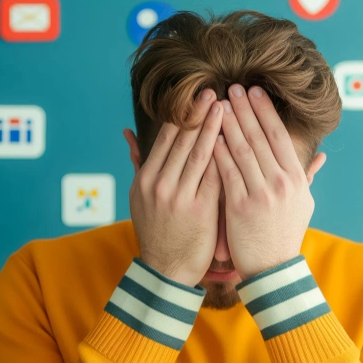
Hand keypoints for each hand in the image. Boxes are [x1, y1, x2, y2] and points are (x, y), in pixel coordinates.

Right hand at [128, 89, 223, 285]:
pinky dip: (223, 156)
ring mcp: (178, 197)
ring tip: (225, 107)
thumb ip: (139, 164)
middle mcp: (158, 185)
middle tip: (212, 92)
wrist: (166, 270)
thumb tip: (127, 133)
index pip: (164, 139)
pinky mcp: (199, 209)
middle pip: (181, 141)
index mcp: (144, 180)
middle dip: (198, 114)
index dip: (181, 115)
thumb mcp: (139, 198)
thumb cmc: (158, 231)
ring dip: (213, 128)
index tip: (194, 97)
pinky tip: (235, 140)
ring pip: (198, 154)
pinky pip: (213, 176)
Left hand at [213, 84, 315, 279]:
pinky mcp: (240, 207)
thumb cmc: (285, 234)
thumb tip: (322, 156)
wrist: (274, 269)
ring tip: (218, 104)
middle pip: (259, 137)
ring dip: (228, 124)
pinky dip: (217, 151)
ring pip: (241, 150)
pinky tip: (209, 135)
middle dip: (245, 109)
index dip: (266, 111)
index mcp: (296, 179)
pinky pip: (226, 172)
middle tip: (232, 88)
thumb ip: (308, 177)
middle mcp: (281, 183)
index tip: (255, 91)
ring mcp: (260, 195)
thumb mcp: (304, 204)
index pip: (279, 136)